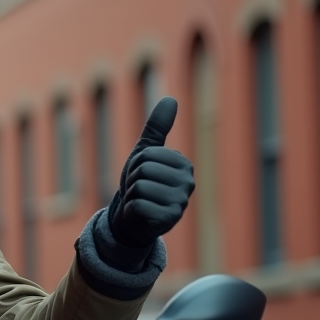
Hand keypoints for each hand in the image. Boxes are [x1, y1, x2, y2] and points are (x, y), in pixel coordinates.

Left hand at [108, 97, 194, 248]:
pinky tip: (140, 215)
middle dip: (132, 181)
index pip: (147, 155)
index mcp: (183, 165)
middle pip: (143, 170)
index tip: (142, 176)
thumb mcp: (146, 154)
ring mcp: (180, 203)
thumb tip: (171, 99)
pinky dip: (132, 210)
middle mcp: (187, 184)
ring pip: (140, 188)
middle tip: (139, 191)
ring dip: (132, 196)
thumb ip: (157, 128)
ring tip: (140, 202)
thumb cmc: (142, 184)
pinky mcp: (168, 220)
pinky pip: (138, 205)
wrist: (134, 219)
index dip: (136, 165)